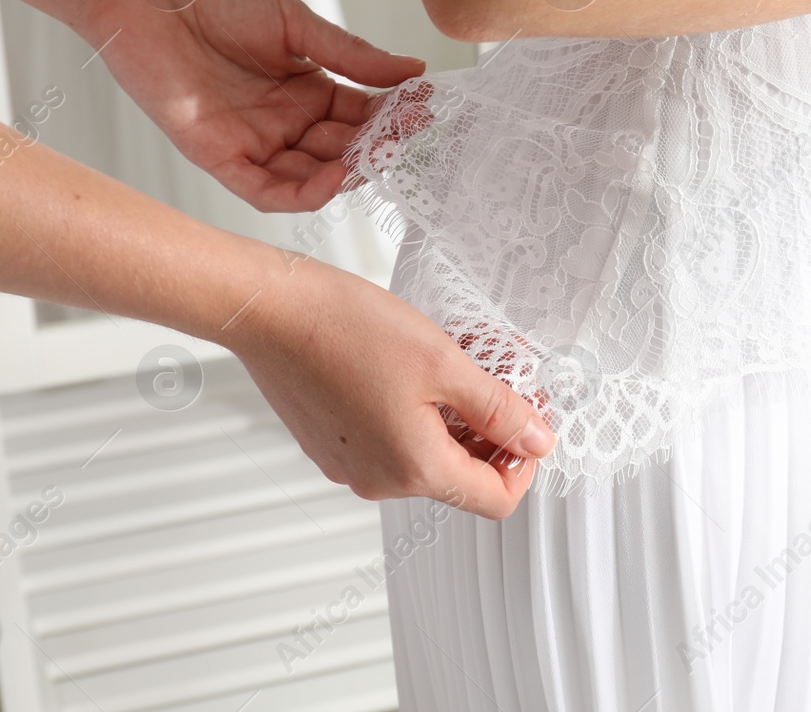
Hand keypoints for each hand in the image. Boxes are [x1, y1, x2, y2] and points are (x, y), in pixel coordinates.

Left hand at [79, 0, 423, 211]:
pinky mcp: (218, 155)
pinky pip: (266, 190)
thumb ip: (352, 55)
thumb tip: (414, 70)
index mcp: (306, 88)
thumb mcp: (295, 23)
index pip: (361, 115)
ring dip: (346, 173)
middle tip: (407, 137)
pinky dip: (303, 193)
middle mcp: (284, 121)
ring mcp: (253, 140)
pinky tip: (334, 178)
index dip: (392, 116)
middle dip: (377, 147)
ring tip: (374, 156)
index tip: (424, 107)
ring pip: (311, 176)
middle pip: (342, 150)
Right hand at [232, 254, 556, 518]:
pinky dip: (420, 410)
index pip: (496, 499)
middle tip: (502, 372)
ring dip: (456, 413)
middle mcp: (380, 480)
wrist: (272, 311)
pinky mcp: (334, 445)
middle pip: (462, 474)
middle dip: (491, 426)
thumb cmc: (347, 330)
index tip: (530, 417)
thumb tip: (538, 440)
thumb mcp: (446, 363)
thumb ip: (499, 410)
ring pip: (429, 452)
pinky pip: (394, 439)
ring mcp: (352, 465)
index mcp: (413, 469)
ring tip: (461, 359)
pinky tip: (420, 366)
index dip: (525, 460)